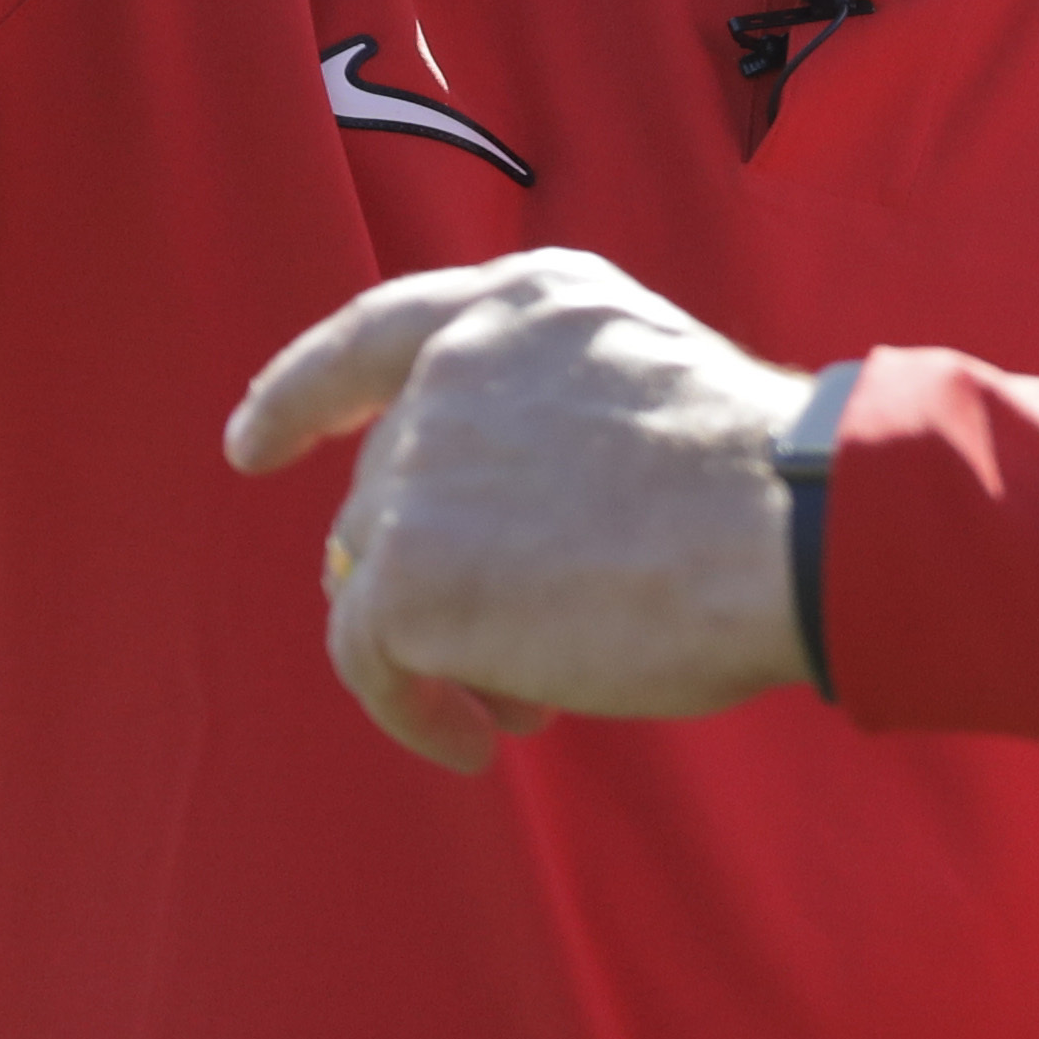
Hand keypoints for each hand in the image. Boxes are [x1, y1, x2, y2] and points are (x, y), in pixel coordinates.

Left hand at [224, 250, 816, 774]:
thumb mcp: (647, 382)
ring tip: (530, 696)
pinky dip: (413, 709)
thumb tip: (479, 526)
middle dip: (436, 574)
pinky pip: (368, 659)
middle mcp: (452, 365)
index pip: (377, 333)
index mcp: (523, 299)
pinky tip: (478, 739)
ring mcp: (418, 464)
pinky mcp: (404, 570)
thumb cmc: (760, 482)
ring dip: (441, 646)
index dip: (304, 393)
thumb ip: (552, 410)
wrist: (785, 524)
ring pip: (373, 576)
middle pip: (386, 488)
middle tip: (526, 653)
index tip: (252, 447)